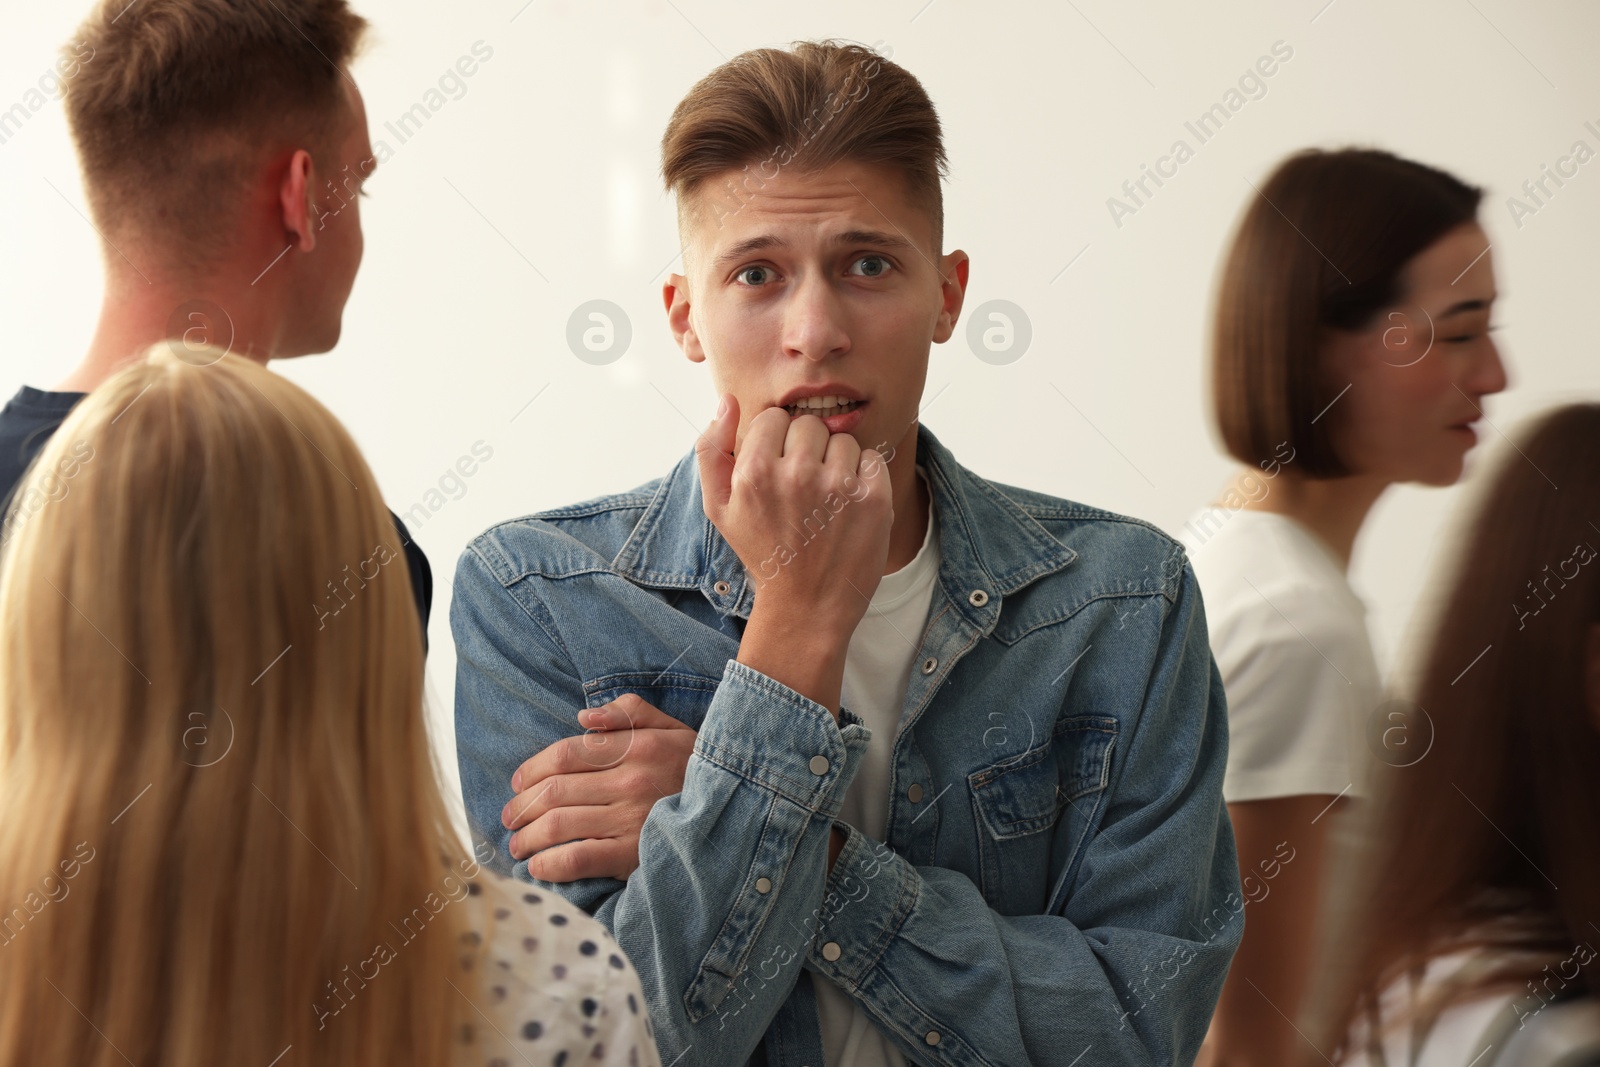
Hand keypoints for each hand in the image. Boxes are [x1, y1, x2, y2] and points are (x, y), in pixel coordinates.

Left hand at [502, 694, 694, 881]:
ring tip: (517, 844)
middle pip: (554, 791)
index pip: (565, 754)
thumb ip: (630, 712)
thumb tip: (583, 717)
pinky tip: (538, 865)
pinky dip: (550, 864)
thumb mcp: (671, 728)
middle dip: (520, 805)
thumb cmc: (696, 769)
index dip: (532, 768)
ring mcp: (631, 819)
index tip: (517, 782)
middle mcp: (630, 781)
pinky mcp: (633, 855)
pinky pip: (578, 858)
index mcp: (636, 747)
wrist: (737, 810)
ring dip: (527, 836)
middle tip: (508, 816)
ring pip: (558, 824)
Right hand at [696, 394, 893, 712]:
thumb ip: (712, 449)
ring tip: (826, 501)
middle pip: (809, 424)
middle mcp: (796, 474)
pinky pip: (873, 459)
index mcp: (754, 471)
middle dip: (807, 450)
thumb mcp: (718, 507)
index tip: (778, 472)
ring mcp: (838, 486)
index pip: (774, 418)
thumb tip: (726, 401)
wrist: (807, 607)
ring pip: (842, 440)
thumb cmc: (762, 552)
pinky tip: (849, 507)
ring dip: (837, 464)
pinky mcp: (873, 499)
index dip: (776, 443)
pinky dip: (865, 478)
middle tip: (803, 491)